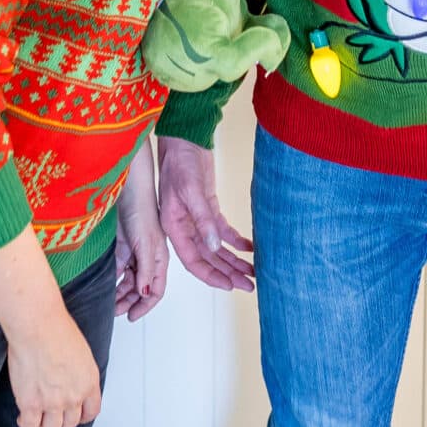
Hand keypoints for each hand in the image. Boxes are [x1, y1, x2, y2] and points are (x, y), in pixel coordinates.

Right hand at [5, 301, 102, 426]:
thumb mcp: (80, 351)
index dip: (82, 416)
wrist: (38, 326)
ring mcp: (53, 402)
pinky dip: (25, 422)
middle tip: (52, 412)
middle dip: (61, 419)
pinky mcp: (31, 404)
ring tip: (37, 415)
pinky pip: (29, 424)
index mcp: (89, 382)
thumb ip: (78, 371)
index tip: (75, 415)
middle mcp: (74, 396)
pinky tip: (23, 415)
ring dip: (44, 423)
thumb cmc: (56, 328)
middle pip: (70, 422)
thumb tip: (70, 376)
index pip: (91, 411)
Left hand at [114, 142, 168, 320]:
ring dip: (118, 292)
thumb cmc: (142, 207)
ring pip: (126, 278)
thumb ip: (145, 269)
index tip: (131, 317)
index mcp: (159, 257)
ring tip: (107, 303)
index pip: (155, 289)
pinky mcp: (121, 242)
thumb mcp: (146, 242)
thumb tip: (143, 294)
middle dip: (128, 301)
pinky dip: (111, 276)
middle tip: (114, 312)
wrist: (128, 183)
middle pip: (139, 286)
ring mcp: (134, 249)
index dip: (145, 305)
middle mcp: (148, 256)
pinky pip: (116, 265)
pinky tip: (103, 284)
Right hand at [156, 135, 254, 292]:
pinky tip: (249, 248)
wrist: (184, 140)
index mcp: (174, 227)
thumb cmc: (180, 163)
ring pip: (217, 248)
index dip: (211, 276)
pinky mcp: (208, 208)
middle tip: (250, 285)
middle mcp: (185, 228)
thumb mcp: (191, 191)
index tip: (230, 286)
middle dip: (228, 273)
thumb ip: (203, 219)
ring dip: (234, 260)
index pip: (193, 261)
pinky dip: (236, 241)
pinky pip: (223, 231)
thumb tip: (215, 246)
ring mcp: (197, 219)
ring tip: (253, 272)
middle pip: (208, 258)